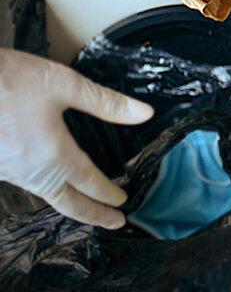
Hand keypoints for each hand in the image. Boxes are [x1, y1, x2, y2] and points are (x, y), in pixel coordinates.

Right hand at [0, 48, 153, 227]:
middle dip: (93, 215)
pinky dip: (44, 187)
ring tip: (84, 202)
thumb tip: (144, 114)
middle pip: (66, 203)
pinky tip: (49, 179)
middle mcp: (29, 171)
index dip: (108, 194)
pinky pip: (24, 183)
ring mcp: (7, 171)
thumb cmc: (8, 81)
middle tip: (114, 222)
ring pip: (43, 194)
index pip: (89, 183)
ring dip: (67, 202)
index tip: (123, 202)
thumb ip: (106, 103)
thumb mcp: (65, 84)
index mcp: (53, 155)